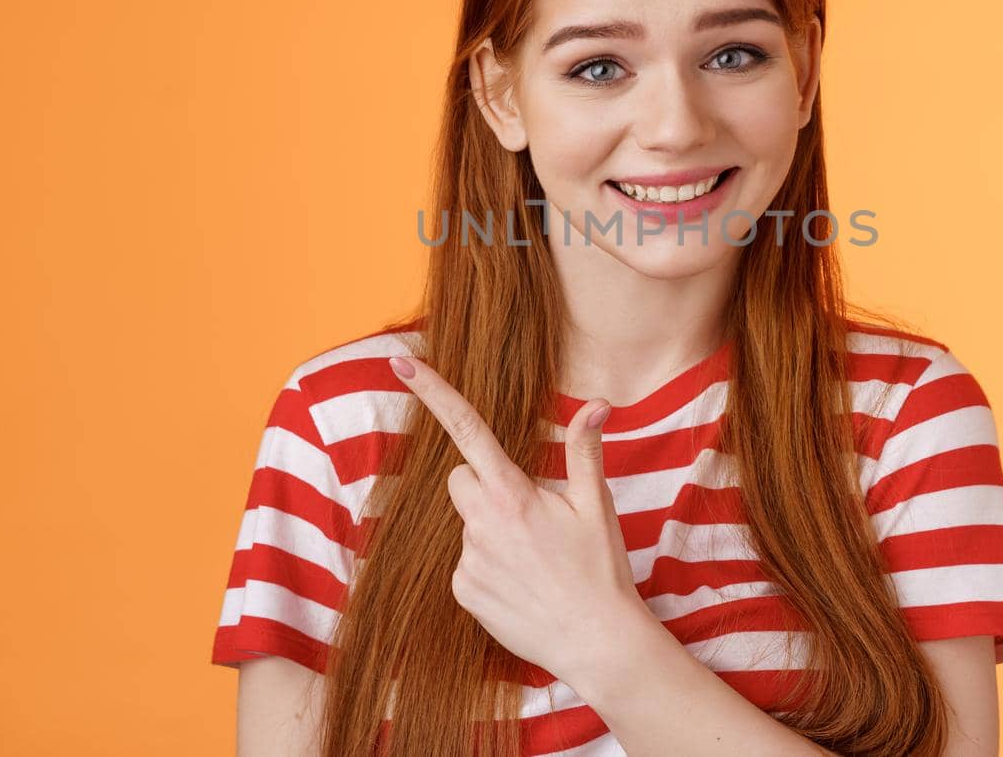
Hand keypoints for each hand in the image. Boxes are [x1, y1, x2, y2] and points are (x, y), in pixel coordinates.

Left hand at [388, 353, 652, 683]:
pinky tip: (522, 583)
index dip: (433, 391)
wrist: (596, 642)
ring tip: (535, 557)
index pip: (467, 430)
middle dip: (485, 483)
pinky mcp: (463, 592)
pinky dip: (488, 565)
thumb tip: (596, 403)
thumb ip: (585, 450)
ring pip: (468, 523)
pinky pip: (467, 562)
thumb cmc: (601, 569)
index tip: (401, 362)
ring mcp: (468, 561)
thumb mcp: (597, 506)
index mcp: (513, 494)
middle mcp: (482, 524)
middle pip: (461, 479)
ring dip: (491, 528)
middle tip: (528, 510)